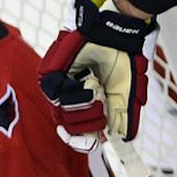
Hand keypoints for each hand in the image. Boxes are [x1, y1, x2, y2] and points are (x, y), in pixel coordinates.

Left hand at [37, 0, 156, 149]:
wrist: (119, 33)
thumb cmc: (122, 57)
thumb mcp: (126, 90)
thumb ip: (123, 114)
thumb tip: (123, 139)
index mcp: (84, 102)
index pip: (75, 130)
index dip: (82, 141)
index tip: (94, 143)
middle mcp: (68, 95)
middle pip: (69, 127)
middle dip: (90, 124)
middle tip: (103, 107)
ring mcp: (58, 83)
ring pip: (62, 114)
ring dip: (85, 109)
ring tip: (97, 91)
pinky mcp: (50, 72)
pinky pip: (56, 96)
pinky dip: (76, 96)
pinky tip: (89, 85)